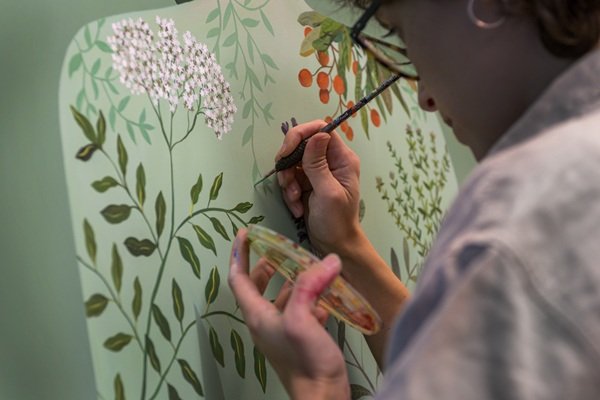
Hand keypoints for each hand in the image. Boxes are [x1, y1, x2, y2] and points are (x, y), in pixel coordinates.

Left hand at [228, 228, 349, 399]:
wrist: (321, 397)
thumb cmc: (304, 361)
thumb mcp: (302, 319)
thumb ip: (310, 286)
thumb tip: (328, 261)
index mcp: (258, 315)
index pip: (239, 280)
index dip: (238, 255)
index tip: (244, 234)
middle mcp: (266, 323)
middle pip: (257, 288)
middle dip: (265, 266)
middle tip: (278, 251)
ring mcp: (282, 333)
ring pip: (281, 299)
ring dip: (292, 282)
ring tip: (308, 269)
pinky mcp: (300, 340)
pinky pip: (300, 313)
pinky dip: (309, 301)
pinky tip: (325, 299)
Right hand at [277, 120, 361, 255]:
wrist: (335, 245)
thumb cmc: (337, 221)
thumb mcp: (328, 192)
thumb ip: (318, 164)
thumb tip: (317, 135)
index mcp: (342, 158)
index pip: (320, 129)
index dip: (300, 135)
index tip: (286, 152)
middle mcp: (330, 160)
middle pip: (300, 144)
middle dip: (289, 165)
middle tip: (288, 185)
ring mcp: (316, 171)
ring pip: (291, 163)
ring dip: (287, 182)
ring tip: (295, 201)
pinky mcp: (305, 183)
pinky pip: (289, 179)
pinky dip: (288, 193)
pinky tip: (297, 208)